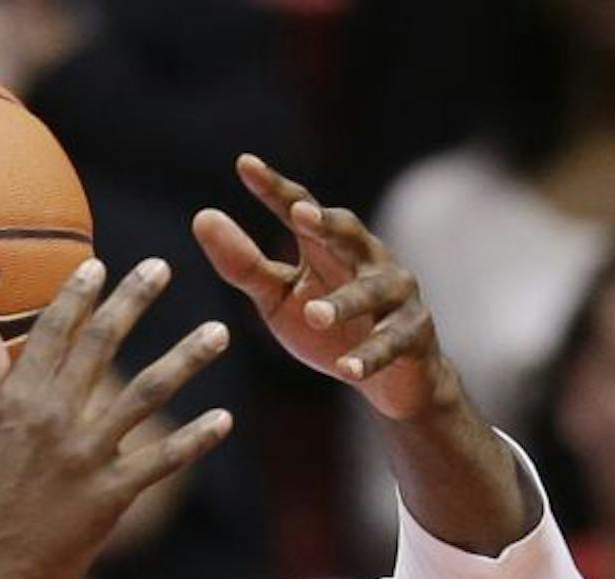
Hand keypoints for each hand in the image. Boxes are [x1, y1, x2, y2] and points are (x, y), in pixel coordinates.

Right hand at [0, 255, 231, 578]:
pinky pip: (162, 461)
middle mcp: (57, 419)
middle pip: (103, 346)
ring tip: (217, 332)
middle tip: (161, 268)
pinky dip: (195, 439)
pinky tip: (223, 419)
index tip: (99, 265)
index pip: (52, 333)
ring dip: (186, 359)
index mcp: (17, 402)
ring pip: (147, 394)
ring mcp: (87, 457)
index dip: (78, 295)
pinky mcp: (111, 496)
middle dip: (134, 301)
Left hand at [193, 155, 452, 421]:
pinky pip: (391, 343)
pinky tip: (348, 369)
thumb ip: (244, 264)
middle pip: (348, 234)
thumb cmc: (328, 328)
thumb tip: (201, 217)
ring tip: (316, 313)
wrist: (390, 377)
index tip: (244, 165)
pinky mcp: (414, 334)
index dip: (275, 190)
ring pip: (371, 292)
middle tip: (300, 214)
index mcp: (329, 247)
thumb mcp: (278, 297)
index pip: (300, 211)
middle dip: (327, 223)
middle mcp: (368, 260)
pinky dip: (370, 356)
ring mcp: (396, 296)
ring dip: (344, 303)